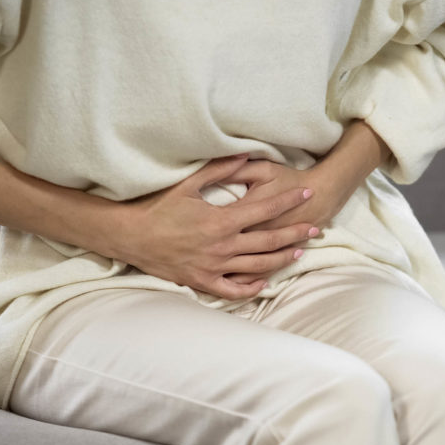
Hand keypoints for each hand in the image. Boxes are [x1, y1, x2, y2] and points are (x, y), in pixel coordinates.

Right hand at [110, 153, 321, 299]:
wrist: (130, 236)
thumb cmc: (156, 208)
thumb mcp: (187, 184)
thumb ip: (218, 170)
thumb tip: (244, 155)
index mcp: (221, 221)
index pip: (265, 209)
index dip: (288, 201)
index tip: (307, 194)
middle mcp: (222, 247)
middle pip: (269, 241)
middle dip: (295, 233)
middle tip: (315, 228)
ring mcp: (214, 267)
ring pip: (258, 266)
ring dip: (281, 259)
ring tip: (299, 253)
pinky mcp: (202, 282)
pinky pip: (233, 289)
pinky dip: (250, 287)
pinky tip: (263, 282)